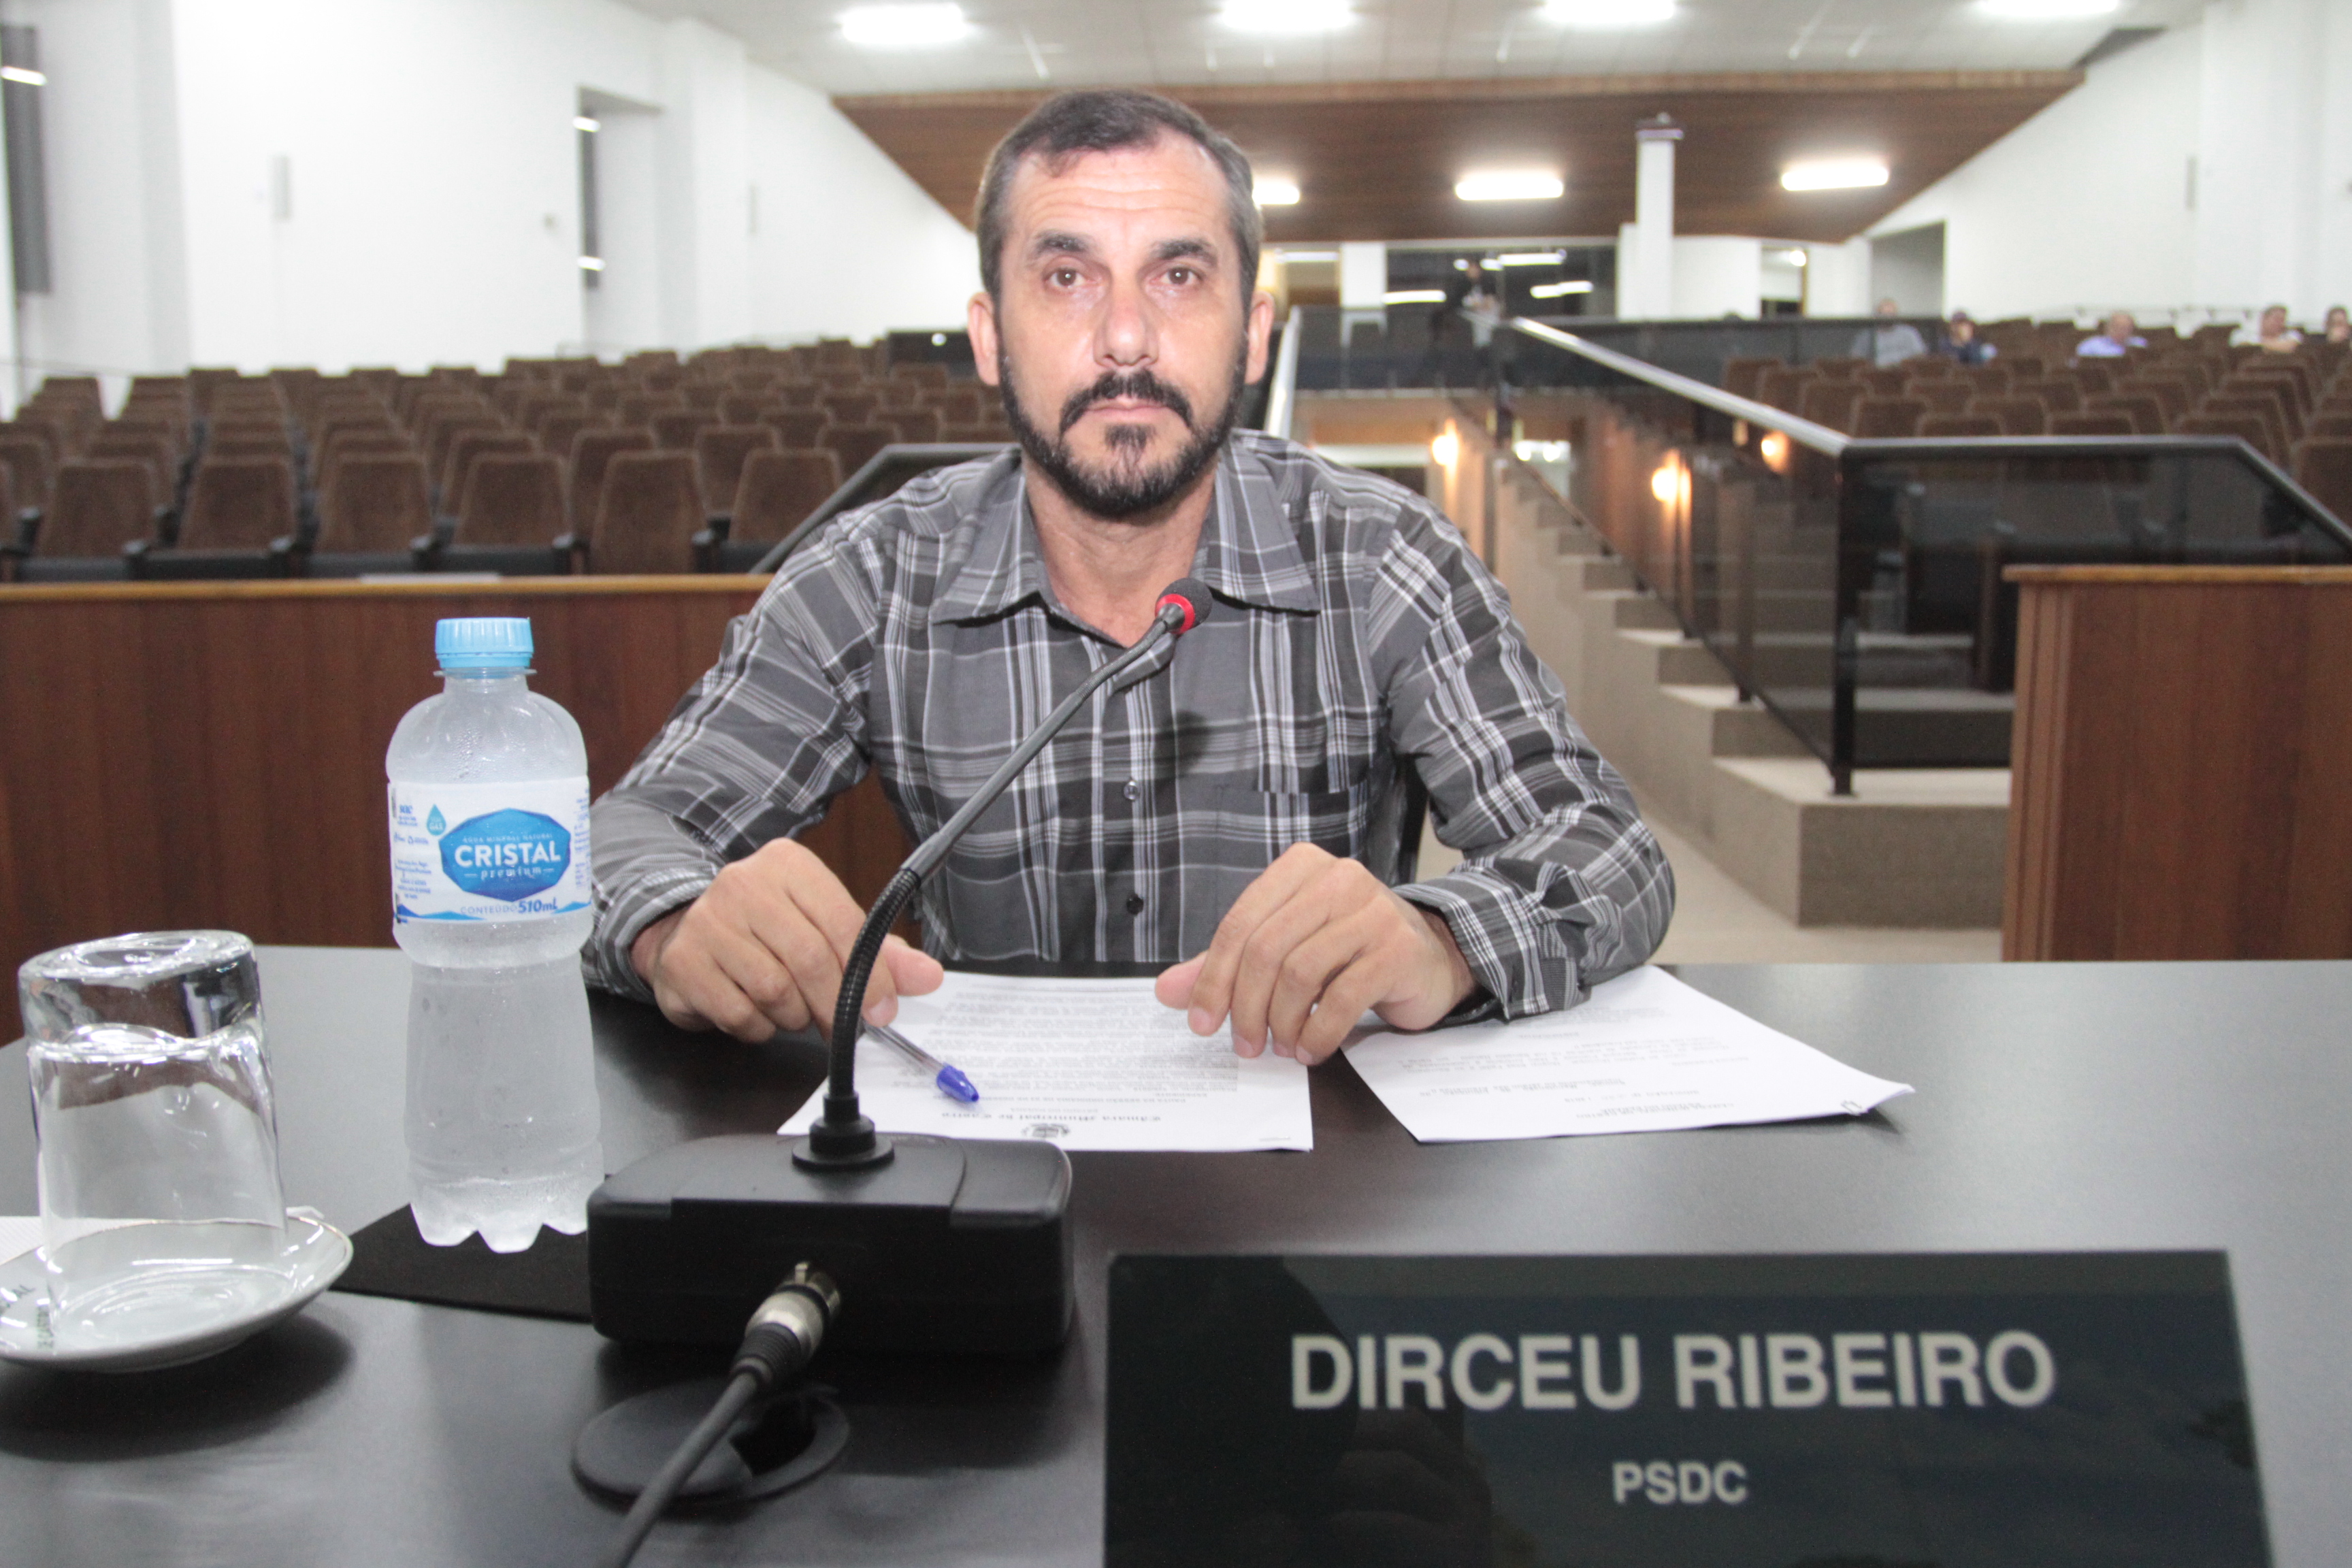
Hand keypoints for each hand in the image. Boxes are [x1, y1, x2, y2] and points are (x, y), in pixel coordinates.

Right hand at [630, 837, 943, 1043]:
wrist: (683, 932)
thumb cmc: (767, 932)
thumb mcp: (824, 928)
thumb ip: (878, 952)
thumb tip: (928, 976)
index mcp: (789, 866)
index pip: (845, 924)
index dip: (871, 976)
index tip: (881, 1012)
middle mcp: (744, 884)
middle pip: (810, 960)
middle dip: (833, 1005)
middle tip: (839, 1027)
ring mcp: (707, 921)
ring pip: (774, 991)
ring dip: (792, 1015)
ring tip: (788, 1006)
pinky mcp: (682, 961)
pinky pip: (739, 1014)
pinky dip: (757, 1026)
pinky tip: (753, 1010)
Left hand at [1155, 843, 1474, 1065]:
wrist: (1431, 957)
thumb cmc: (1350, 952)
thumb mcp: (1286, 950)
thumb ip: (1227, 966)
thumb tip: (1167, 992)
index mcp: (1300, 868)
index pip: (1239, 924)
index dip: (1212, 978)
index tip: (1201, 1023)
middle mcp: (1338, 879)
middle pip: (1266, 949)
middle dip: (1245, 1006)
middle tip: (1245, 1045)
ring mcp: (1373, 911)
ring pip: (1301, 973)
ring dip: (1283, 1022)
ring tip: (1283, 1046)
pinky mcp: (1398, 949)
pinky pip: (1342, 998)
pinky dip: (1319, 1033)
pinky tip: (1312, 1049)